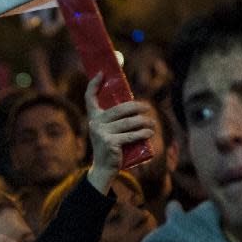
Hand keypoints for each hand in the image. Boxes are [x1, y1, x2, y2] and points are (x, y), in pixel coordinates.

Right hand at [84, 72, 155, 193]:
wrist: (103, 168)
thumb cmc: (110, 146)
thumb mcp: (108, 130)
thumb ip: (114, 119)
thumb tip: (134, 105)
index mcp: (93, 118)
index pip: (89, 98)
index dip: (94, 84)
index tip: (101, 73)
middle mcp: (94, 123)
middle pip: (119, 109)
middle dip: (137, 107)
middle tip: (148, 108)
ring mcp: (101, 133)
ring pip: (128, 122)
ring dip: (144, 122)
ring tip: (152, 124)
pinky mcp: (110, 142)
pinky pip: (131, 135)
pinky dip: (143, 134)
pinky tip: (149, 133)